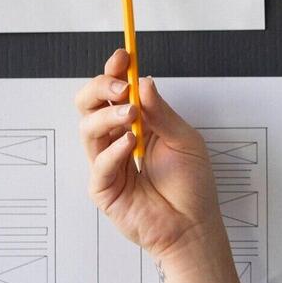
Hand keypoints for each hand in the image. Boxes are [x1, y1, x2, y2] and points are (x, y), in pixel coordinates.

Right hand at [74, 49, 222, 260]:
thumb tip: (145, 81)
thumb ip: (161, 112)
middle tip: (122, 87)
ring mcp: (108, 164)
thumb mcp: (185, 139)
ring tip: (132, 116)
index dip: (115, 72)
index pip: (115, 93)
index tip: (123, 57)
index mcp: (138, 124)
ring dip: (109, 116)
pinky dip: (113, 150)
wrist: (193, 225)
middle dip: (101, 88)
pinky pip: (98, 163)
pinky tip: (131, 144)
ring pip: (88, 129)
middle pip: (90, 106)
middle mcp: (118, 140)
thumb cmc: (192, 185)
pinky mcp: (103, 188)